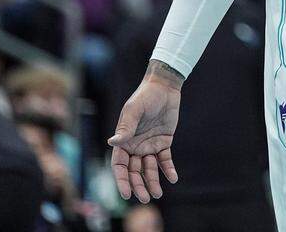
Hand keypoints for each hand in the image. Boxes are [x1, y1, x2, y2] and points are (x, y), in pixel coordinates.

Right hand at [107, 63, 181, 202]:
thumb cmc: (145, 97)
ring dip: (153, 181)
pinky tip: (173, 178)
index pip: (120, 165)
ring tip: (158, 193)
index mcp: (124, 140)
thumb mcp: (134, 111)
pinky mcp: (164, 142)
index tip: (126, 194)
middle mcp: (135, 146)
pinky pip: (165, 159)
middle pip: (135, 171)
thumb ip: (125, 127)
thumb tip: (112, 142)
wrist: (164, 87)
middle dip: (139, 185)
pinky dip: (168, 169)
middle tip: (146, 198)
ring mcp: (149, 145)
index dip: (122, 180)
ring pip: (149, 168)